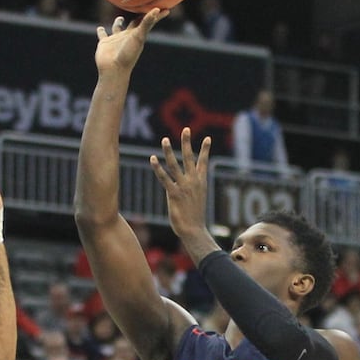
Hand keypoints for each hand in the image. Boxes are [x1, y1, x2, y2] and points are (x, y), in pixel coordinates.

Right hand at [94, 8, 165, 75]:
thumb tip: (156, 9)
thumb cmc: (128, 54)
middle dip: (138, 17)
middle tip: (141, 8)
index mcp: (137, 34)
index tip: (165, 8)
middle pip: (134, 23)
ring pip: (117, 28)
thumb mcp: (139, 36)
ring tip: (120, 18)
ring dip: (118, 22)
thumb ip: (147, 23)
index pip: (148, 21)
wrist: (114, 69)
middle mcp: (127, 36)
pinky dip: (101, 31)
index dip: (156, 15)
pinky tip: (100, 28)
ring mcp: (116, 40)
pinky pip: (102, 35)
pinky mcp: (104, 43)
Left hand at [149, 127, 211, 241]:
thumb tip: (192, 187)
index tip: (207, 138)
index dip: (205, 150)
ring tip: (164, 139)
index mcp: (201, 182)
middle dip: (187, 143)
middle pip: (189, 158)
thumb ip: (193, 189)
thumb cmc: (194, 217)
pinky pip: (164, 178)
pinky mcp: (173, 193)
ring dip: (169, 151)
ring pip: (175, 165)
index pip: (203, 162)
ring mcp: (183, 187)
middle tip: (185, 129)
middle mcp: (193, 181)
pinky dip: (158, 168)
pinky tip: (152, 159)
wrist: (194, 230)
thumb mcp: (197, 199)